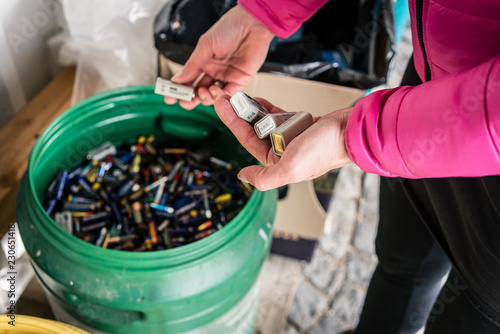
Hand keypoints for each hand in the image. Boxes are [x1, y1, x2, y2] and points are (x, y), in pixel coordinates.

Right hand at [165, 5, 273, 109]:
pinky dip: (221, 97)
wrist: (251, 25)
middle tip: (185, 101)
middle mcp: (214, 71)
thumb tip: (178, 79)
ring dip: (206, 97)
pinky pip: (228, 94)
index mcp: (203, 62)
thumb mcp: (205, 47)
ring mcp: (226, 76)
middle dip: (191, 99)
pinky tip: (215, 92)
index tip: (170, 97)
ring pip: (213, 96)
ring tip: (204, 91)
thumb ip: (192, 65)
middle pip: (199, 91)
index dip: (179, 90)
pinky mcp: (240, 80)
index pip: (188, 80)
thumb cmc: (229, 28)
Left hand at [214, 95, 352, 190]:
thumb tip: (242, 176)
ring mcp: (291, 138)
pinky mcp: (300, 125)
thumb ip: (264, 178)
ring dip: (253, 110)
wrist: (350, 130)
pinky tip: (259, 101)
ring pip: (266, 122)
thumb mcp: (290, 168)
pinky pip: (280, 116)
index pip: (248, 142)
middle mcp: (283, 152)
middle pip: (254, 131)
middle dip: (240, 115)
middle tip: (228, 98)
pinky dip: (269, 109)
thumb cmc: (324, 149)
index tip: (222, 107)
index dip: (233, 124)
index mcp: (278, 165)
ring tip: (242, 97)